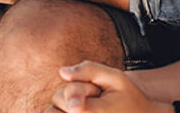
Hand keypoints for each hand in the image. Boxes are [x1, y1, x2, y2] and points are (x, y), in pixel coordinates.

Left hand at [52, 62, 166, 112]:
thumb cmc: (128, 99)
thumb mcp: (116, 78)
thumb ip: (89, 70)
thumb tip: (62, 72)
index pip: (68, 94)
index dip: (83, 87)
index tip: (98, 93)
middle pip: (58, 99)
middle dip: (75, 95)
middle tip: (98, 100)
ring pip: (51, 111)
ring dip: (65, 106)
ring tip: (88, 109)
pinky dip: (62, 111)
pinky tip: (79, 109)